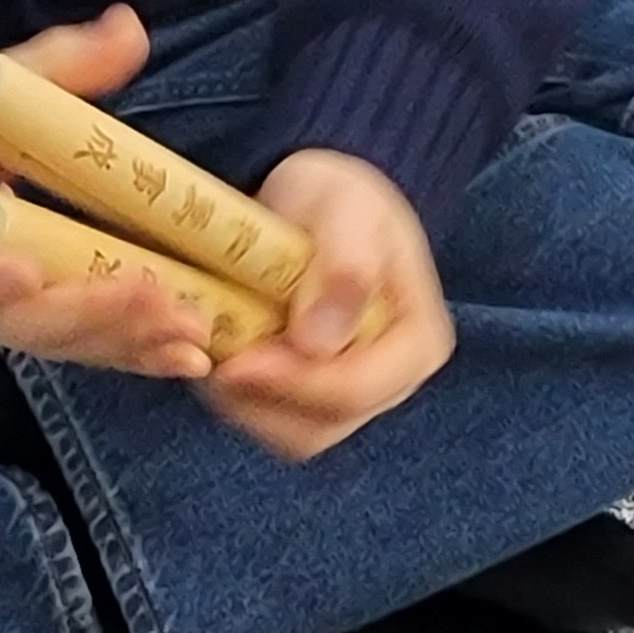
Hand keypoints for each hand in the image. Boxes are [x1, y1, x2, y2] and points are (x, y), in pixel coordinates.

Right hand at [0, 7, 213, 377]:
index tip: (26, 269)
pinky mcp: (41, 331)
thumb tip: (130, 30)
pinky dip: (137, 357)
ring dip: (126, 340)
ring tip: (190, 332)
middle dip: (87, 313)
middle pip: (18, 323)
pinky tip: (189, 359)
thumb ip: (54, 63)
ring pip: (62, 345)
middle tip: (150, 294)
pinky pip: (88, 352)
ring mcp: (2, 322)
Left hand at [193, 149, 455, 462]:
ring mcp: (355, 397)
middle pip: (323, 423)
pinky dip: (240, 400)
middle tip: (215, 356)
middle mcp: (393, 381)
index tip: (238, 360)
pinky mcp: (316, 400)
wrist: (319, 206)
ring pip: (293, 434)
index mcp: (418, 341)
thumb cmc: (339, 198)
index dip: (293, 382)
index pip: (356, 389)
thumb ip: (345, 264)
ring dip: (244, 403)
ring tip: (215, 352)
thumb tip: (321, 341)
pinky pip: (273, 422)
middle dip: (262, 396)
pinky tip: (221, 357)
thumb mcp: (346, 206)